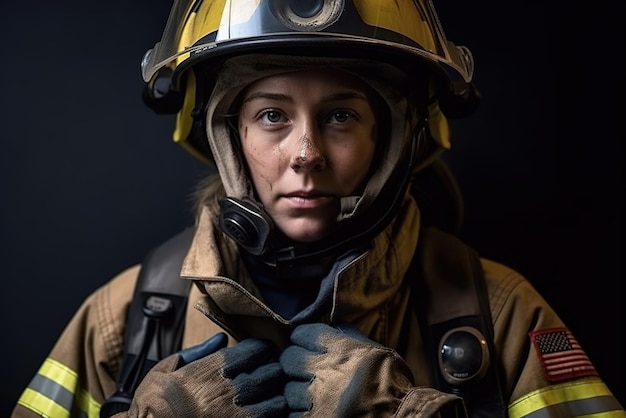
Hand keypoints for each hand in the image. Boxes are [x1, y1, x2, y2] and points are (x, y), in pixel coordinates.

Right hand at [123, 332, 287, 416]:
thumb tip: (222, 338)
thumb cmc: (151, 405)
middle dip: (273, 372)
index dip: (262, 350)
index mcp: (209, 371)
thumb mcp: (165, 370)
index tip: (261, 353)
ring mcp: (233, 417)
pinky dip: (272, 416)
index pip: (255, 351)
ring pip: (277, 401)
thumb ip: (196, 352)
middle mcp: (225, 393)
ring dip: (277, 397)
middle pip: (271, 373)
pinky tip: (265, 413)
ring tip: (270, 397)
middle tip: (269, 374)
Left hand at [279, 323, 464, 417]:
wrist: (403, 417)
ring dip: (297, 392)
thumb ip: (354, 338)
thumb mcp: (380, 353)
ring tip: (312, 396)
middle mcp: (325, 371)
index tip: (304, 344)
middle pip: (289, 358)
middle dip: (293, 364)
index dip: (301, 339)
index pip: (303, 333)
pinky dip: (300, 413)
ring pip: (289, 389)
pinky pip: (293, 413)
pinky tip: (314, 411)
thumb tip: (337, 324)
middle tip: (303, 370)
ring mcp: (317, 398)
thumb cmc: (396, 386)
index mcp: (342, 350)